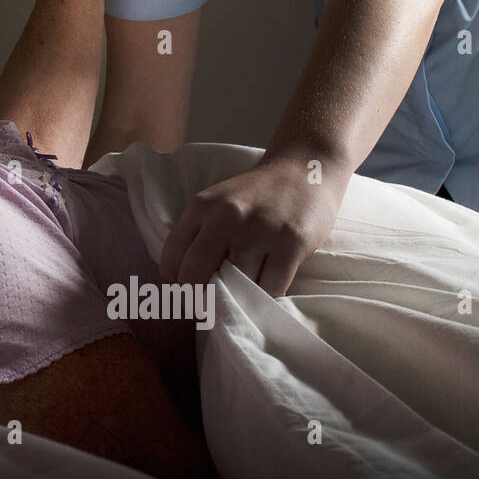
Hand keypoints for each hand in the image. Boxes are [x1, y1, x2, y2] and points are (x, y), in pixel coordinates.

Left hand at [159, 153, 346, 296]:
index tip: (184, 296)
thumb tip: (182, 283)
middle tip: (209, 308)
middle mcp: (225, 218)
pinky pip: (270, 288)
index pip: (172, 258)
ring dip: (238, 298)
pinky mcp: (291, 243)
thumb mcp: (217, 204)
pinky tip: (266, 289)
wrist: (305, 170)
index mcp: (201, 207)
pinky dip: (266, 295)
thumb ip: (199, 234)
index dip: (175, 284)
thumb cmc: (257, 195)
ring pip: (236, 286)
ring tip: (242, 296)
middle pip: (196, 276)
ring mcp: (259, 230)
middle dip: (199, 299)